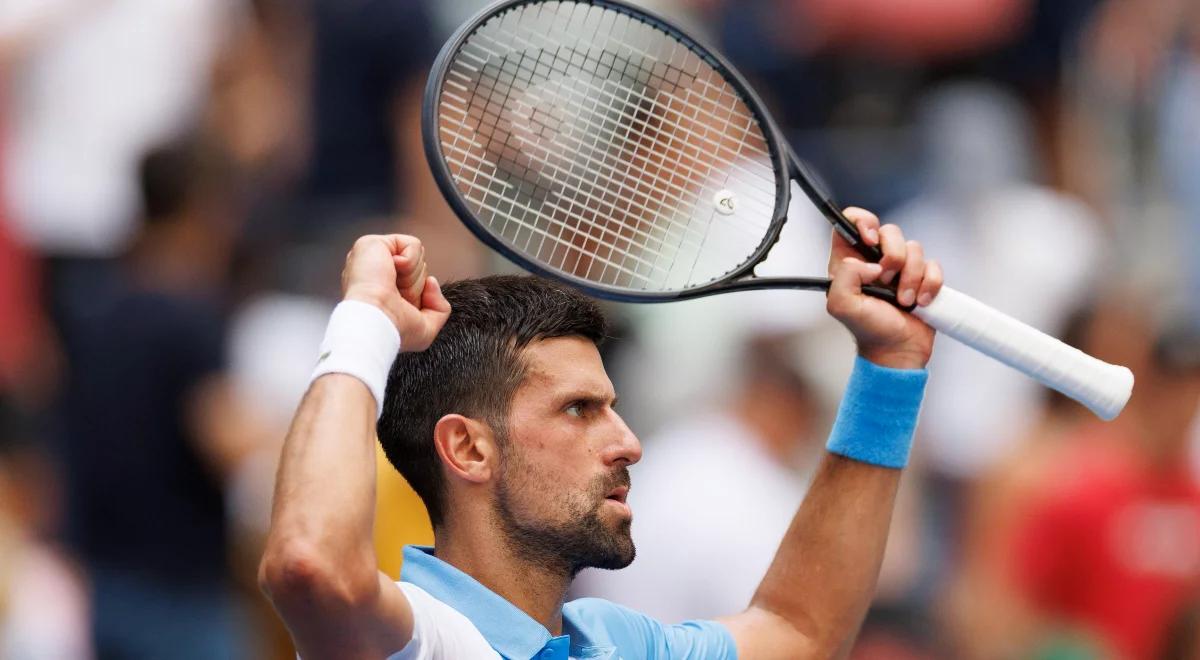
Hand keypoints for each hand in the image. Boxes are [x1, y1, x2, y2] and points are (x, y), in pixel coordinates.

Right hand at [341, 235, 450, 351]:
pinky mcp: (372, 244)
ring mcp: (372, 258)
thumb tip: (432, 281)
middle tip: (397, 298)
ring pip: (417, 257)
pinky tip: (392, 270)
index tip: (402, 309)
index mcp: (381, 292)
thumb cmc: (393, 330)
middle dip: (415, 287)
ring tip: (392, 287)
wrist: (375, 322)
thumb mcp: (426, 329)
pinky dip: (410, 261)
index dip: (417, 296)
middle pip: (418, 270)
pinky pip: (412, 244)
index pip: (415, 283)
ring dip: (412, 277)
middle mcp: (375, 274)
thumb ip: (438, 308)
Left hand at [826, 208, 942, 368]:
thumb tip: (869, 264)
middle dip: (893, 256)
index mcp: (850, 261)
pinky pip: (934, 265)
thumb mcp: (842, 305)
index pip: (851, 221)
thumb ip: (845, 277)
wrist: (898, 350)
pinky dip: (930, 285)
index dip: (863, 222)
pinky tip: (920, 302)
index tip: (870, 241)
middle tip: (887, 281)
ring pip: (914, 248)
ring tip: (903, 300)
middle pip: (889, 231)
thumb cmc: (868, 329)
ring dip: (911, 277)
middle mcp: (874, 260)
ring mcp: (900, 268)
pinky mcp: (923, 277)